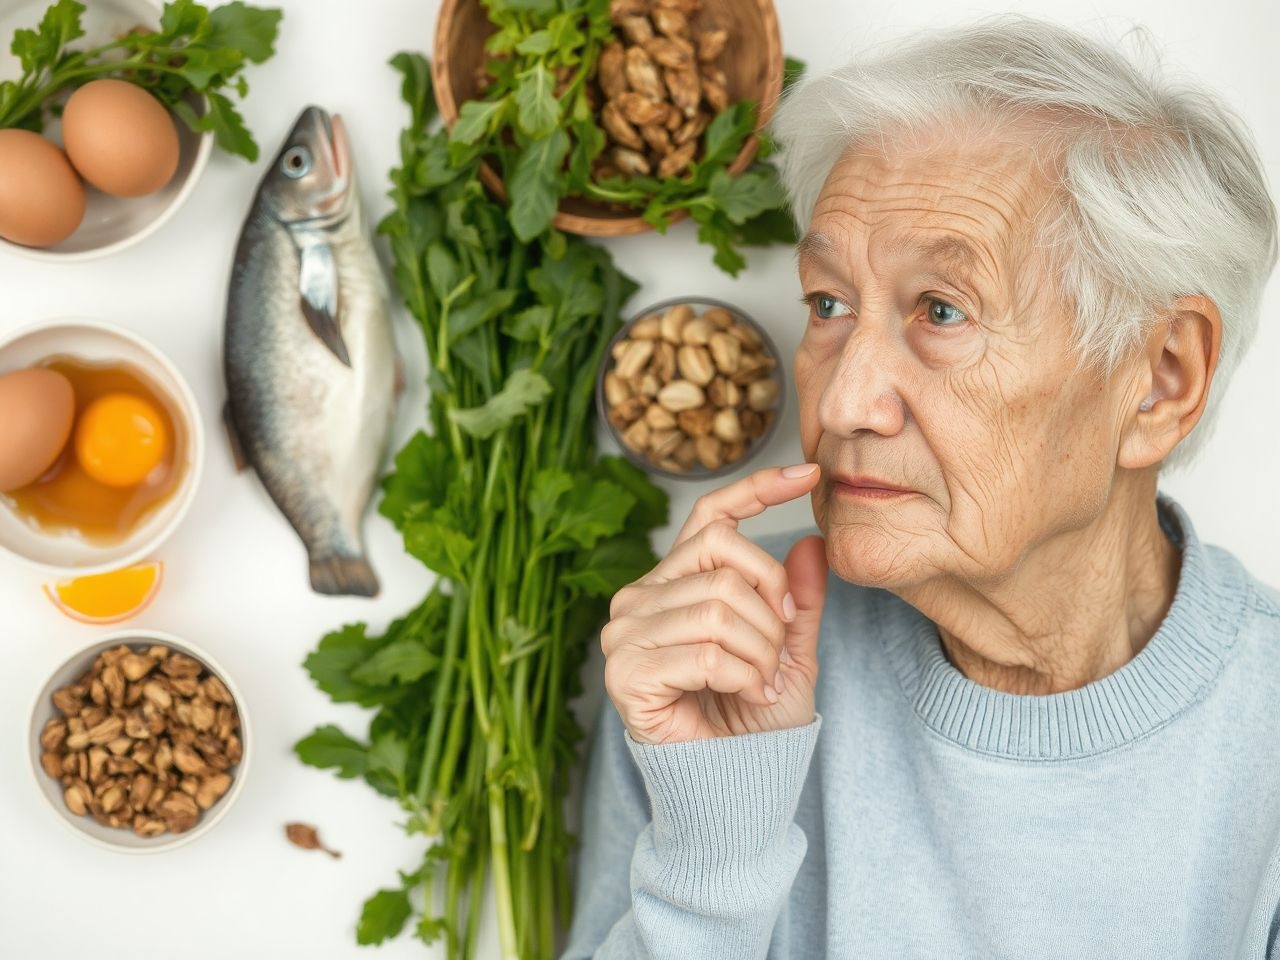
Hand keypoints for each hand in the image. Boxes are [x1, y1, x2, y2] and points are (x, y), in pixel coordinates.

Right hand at [601, 463, 828, 744]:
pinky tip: (744, 695)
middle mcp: (640, 597)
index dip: (757, 488)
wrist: (733, 785)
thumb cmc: (752, 720)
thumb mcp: (789, 651)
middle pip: (723, 557)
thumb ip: (797, 599)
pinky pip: (708, 651)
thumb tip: (810, 540)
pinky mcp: (625, 671)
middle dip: (772, 604)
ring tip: (760, 682)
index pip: (710, 516)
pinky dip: (743, 675)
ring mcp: (626, 631)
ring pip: (720, 605)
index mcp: (673, 582)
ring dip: (761, 651)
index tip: (808, 474)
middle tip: (780, 647)